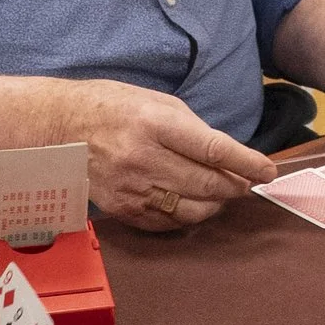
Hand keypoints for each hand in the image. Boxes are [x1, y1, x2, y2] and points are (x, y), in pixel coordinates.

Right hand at [76, 84, 275, 231]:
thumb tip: (228, 156)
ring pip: (193, 209)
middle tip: (245, 182)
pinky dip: (188, 216)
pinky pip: (168, 223)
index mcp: (154, 123)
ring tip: (220, 193)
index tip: (268, 171)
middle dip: (235, 186)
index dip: (247, 163)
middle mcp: (143, 158)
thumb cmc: (110, 108)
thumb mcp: (155, 101)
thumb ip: (193, 129)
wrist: (57, 127)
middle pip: (208, 184)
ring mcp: (131, 188)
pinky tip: (192, 203)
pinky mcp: (122, 209)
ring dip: (215, 204)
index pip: (214, 150)